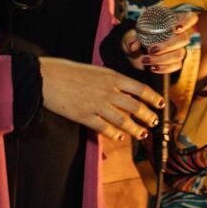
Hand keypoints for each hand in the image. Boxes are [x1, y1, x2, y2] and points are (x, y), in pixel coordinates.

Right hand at [40, 58, 162, 141]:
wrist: (46, 77)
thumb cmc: (69, 71)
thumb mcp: (96, 70)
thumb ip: (111, 80)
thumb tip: (125, 90)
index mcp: (112, 77)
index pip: (141, 89)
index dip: (153, 98)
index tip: (160, 104)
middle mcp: (108, 91)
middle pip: (135, 107)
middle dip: (148, 116)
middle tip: (153, 122)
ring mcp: (96, 105)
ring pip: (122, 120)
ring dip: (135, 129)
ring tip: (142, 134)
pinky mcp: (83, 116)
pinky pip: (103, 128)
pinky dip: (113, 134)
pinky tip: (119, 137)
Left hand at [120, 10, 196, 73]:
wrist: (133, 54)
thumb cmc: (135, 40)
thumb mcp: (130, 36)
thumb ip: (130, 38)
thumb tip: (134, 45)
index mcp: (172, 22)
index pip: (190, 18)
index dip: (187, 22)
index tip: (176, 29)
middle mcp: (178, 35)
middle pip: (185, 39)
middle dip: (168, 46)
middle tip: (150, 50)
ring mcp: (179, 49)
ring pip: (180, 54)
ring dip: (162, 59)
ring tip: (145, 60)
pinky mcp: (176, 62)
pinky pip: (176, 66)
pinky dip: (164, 68)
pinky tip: (152, 68)